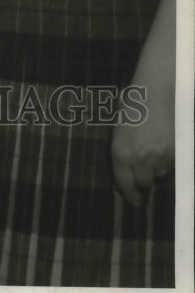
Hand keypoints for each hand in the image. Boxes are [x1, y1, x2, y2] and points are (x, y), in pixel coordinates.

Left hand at [111, 82, 173, 206]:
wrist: (157, 92)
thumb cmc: (132, 105)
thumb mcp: (118, 127)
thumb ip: (121, 149)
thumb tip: (123, 168)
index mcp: (120, 151)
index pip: (124, 183)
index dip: (129, 194)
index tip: (133, 201)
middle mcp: (139, 158)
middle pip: (143, 183)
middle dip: (143, 180)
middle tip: (143, 170)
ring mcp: (159, 157)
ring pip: (159, 174)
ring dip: (156, 168)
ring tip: (153, 149)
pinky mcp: (175, 153)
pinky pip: (171, 165)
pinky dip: (167, 161)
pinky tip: (163, 145)